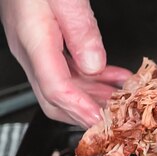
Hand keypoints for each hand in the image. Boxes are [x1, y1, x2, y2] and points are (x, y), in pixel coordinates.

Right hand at [0, 0, 131, 127]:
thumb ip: (80, 29)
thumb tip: (94, 65)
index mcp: (32, 40)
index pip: (57, 90)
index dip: (82, 111)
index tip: (105, 123)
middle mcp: (30, 48)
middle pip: (56, 99)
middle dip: (87, 115)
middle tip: (117, 122)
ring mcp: (36, 45)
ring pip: (65, 87)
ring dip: (96, 98)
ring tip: (124, 103)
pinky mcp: (45, 39)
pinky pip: (70, 69)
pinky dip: (95, 79)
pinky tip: (117, 79)